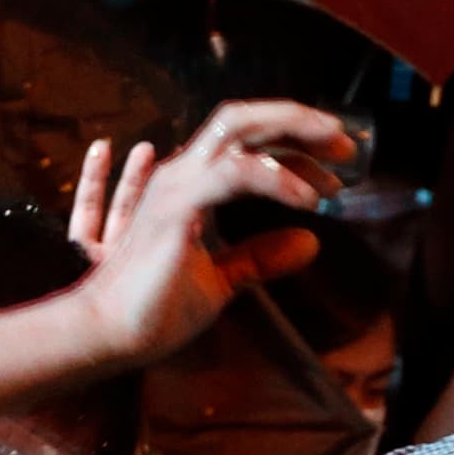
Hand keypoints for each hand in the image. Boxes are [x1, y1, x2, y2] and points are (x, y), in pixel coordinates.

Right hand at [72, 101, 357, 367]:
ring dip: (296, 133)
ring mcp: (176, 184)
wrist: (106, 334)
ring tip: (338, 158)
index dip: (295, 151)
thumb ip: (258, 258)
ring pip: (241, 128)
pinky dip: (278, 178)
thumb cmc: (150, 311)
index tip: (334, 176)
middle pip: (246, 120)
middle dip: (301, 122)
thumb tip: (310, 243)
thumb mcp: (219, 280)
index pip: (248, 145)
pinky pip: (237, 171)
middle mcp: (180, 174)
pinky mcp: (177, 205)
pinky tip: (306, 200)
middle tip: (347, 147)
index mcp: (188, 187)